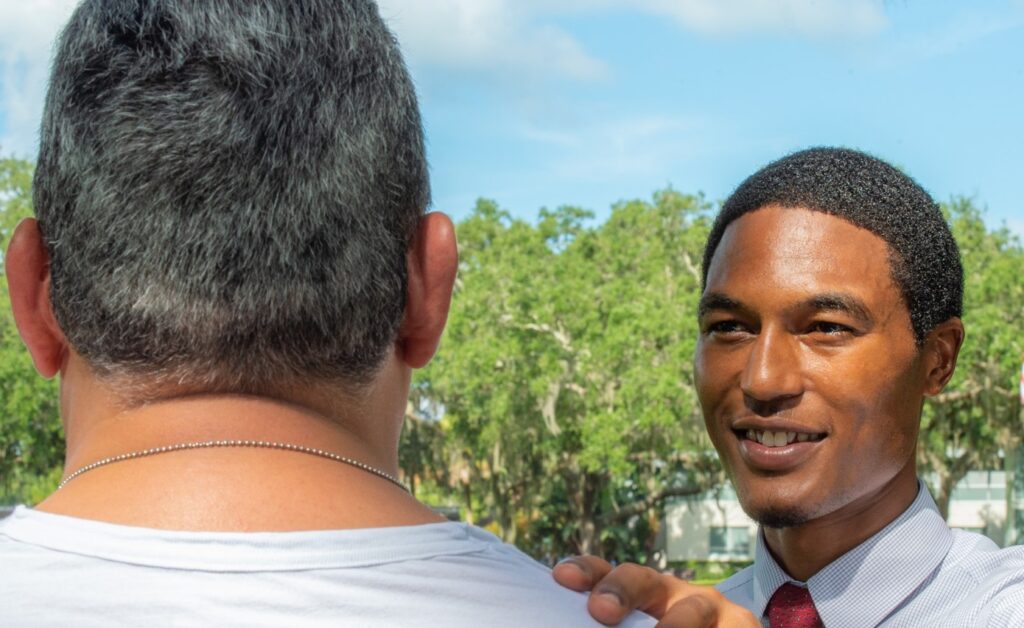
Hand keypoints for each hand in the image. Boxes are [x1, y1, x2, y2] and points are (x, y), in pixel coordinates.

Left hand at [553, 556, 758, 626]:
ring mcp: (710, 608)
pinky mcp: (743, 625)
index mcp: (638, 593)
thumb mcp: (637, 627)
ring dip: (673, 626)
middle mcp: (671, 592)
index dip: (584, 571)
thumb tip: (590, 622)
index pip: (603, 573)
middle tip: (601, 612)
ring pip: (690, 611)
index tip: (561, 577)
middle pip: (641, 579)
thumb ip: (615, 625)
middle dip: (620, 591)